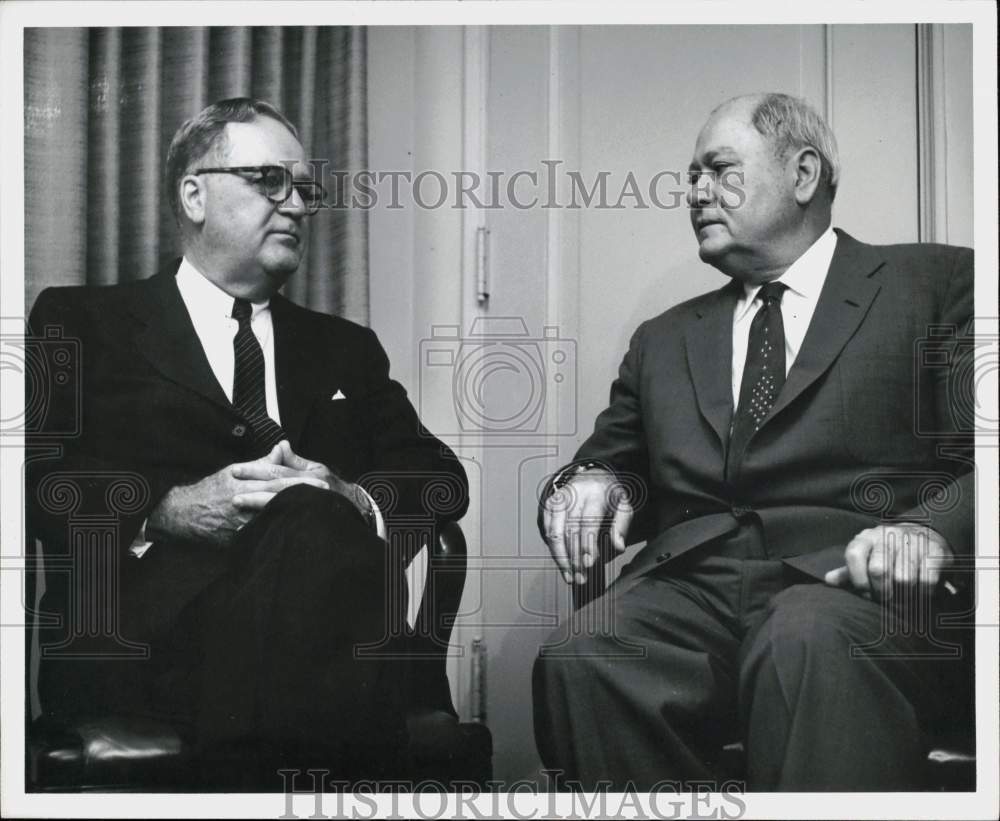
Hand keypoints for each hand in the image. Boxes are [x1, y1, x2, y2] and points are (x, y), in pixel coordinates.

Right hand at [147, 446, 329, 546]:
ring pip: (274, 519)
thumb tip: (283, 447)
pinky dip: (277, 534)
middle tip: (326, 499)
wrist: (185, 513)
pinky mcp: (239, 537)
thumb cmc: (213, 489)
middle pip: (281, 499)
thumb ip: (263, 463)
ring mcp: (243, 521)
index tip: (322, 483)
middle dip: (304, 499)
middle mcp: (246, 500)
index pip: (280, 481)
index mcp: (248, 482)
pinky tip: (294, 535)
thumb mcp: (237, 470)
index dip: (302, 482)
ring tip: (317, 517)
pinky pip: (262, 536)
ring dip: (294, 517)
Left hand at [231, 440, 372, 521]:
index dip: (256, 470)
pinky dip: (268, 525)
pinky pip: (284, 523)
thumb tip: (280, 445)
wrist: (356, 509)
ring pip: (279, 506)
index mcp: (307, 476)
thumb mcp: (316, 469)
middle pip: (276, 489)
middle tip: (231, 493)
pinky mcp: (306, 522)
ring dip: (257, 508)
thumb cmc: (331, 488)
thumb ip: (295, 460)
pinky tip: (252, 530)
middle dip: (252, 490)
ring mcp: (306, 508)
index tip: (236, 470)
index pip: (277, 471)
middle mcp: (307, 491)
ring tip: (239, 508)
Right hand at [542, 469, 632, 585]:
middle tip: (581, 577)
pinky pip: (547, 531)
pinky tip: (562, 565)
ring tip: (570, 577)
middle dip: (575, 557)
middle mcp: (575, 494)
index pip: (589, 521)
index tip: (589, 563)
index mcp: (596, 493)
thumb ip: (622, 526)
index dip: (588, 543)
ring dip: (561, 558)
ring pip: (554, 532)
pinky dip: (554, 550)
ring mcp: (559, 499)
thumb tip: (618, 546)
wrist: (592, 476)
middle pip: (570, 530)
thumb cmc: (609, 495)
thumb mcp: (623, 505)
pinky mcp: (549, 505)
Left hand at [824, 523, 954, 602]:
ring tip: (901, 601)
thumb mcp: (865, 557)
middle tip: (885, 600)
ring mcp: (912, 543)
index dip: (857, 579)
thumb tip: (828, 581)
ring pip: (903, 579)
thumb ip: (848, 571)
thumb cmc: (886, 553)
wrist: (921, 535)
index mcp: (866, 537)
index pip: (854, 555)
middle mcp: (888, 536)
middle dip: (881, 592)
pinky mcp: (934, 552)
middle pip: (879, 570)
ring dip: (902, 597)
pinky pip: (926, 580)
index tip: (865, 592)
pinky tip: (918, 595)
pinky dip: (921, 594)